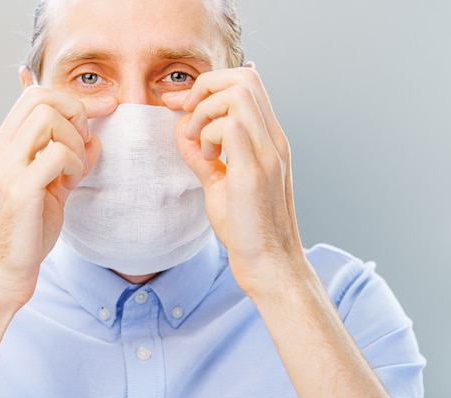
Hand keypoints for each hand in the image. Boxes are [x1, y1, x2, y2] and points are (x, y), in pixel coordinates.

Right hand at [0, 86, 116, 308]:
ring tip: (72, 172)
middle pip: (40, 98)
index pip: (33, 97)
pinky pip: (57, 153)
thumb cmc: (24, 235)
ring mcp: (4, 168)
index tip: (104, 109)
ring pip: (48, 117)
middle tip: (83, 144)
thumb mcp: (50, 190)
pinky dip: (74, 164)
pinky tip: (70, 185)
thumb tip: (94, 138)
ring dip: (73, 140)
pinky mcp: (18, 189)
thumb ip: (68, 162)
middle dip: (75, 113)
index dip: (72, 100)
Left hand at [162, 67, 313, 296]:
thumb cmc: (247, 227)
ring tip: (199, 143)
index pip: (247, 82)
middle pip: (245, 77)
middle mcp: (274, 140)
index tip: (180, 105)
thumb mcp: (219, 183)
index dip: (209, 84)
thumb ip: (202, 154)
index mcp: (268, 139)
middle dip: (206, 86)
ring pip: (238, 94)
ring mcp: (268, 154)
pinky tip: (207, 157)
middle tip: (188, 115)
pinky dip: (208, 135)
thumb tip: (181, 129)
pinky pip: (230, 127)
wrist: (269, 263)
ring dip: (206, 111)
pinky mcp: (255, 173)